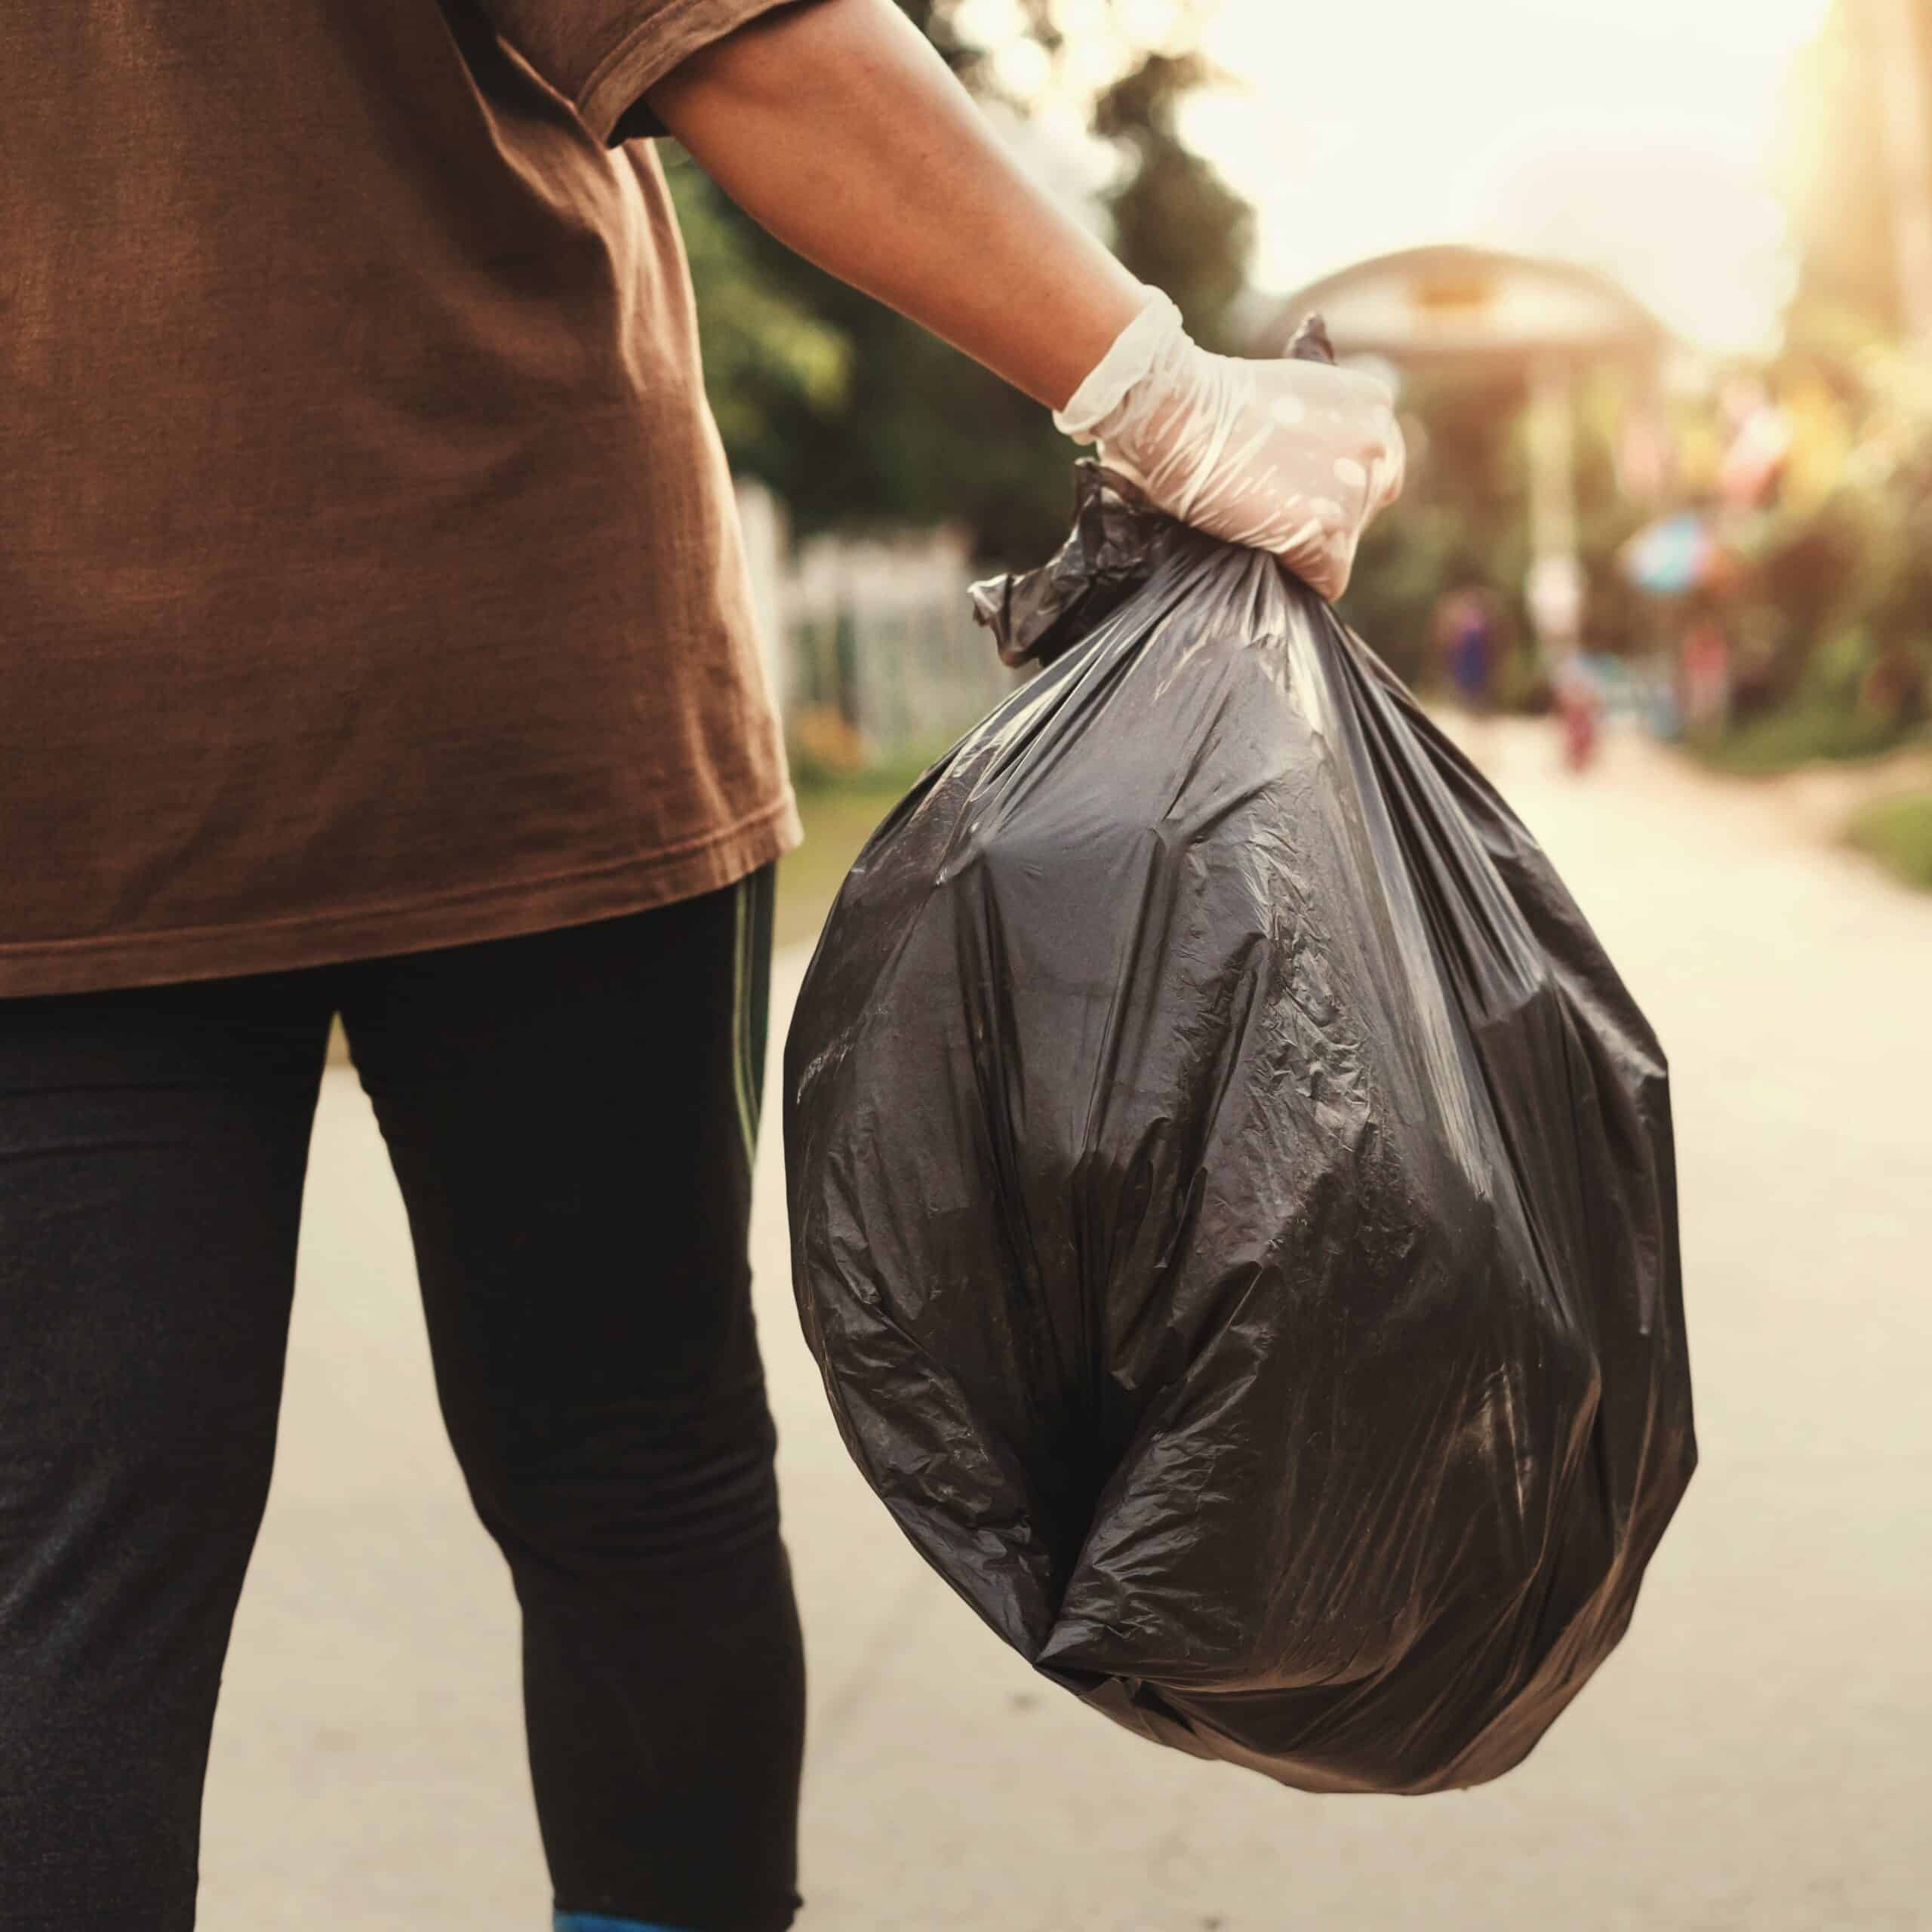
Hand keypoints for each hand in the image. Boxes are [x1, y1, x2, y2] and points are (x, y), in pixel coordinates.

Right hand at [1055, 291, 1404, 600]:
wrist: (1177, 410)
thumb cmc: (1204, 401)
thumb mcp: (1281, 394)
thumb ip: (1313, 429)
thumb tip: (1305, 472)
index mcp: (1372, 404)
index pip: (1376, 469)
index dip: (1331, 487)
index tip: (1292, 491)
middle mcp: (1379, 444)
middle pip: (1363, 511)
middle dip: (1321, 517)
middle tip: (1267, 510)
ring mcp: (1357, 489)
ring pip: (1343, 548)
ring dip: (1303, 547)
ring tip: (1254, 525)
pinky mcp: (1330, 532)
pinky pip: (1326, 580)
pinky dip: (1296, 577)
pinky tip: (1261, 553)